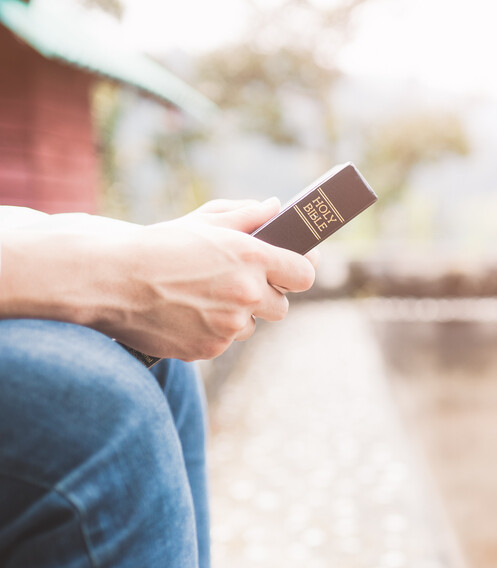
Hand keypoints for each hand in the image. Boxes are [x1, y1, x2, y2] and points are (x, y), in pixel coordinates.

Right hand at [99, 198, 316, 359]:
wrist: (109, 279)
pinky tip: (187, 312)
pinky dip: (211, 331)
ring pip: (250, 326)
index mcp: (251, 256)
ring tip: (204, 297)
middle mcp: (247, 293)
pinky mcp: (208, 348)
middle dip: (266, 296)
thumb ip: (247, 215)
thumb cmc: (159, 244)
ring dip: (237, 315)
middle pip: (282, 307)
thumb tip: (275, 208)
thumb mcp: (205, 220)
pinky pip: (223, 341)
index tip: (294, 268)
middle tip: (244, 284)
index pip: (305, 273)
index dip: (301, 271)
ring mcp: (228, 325)